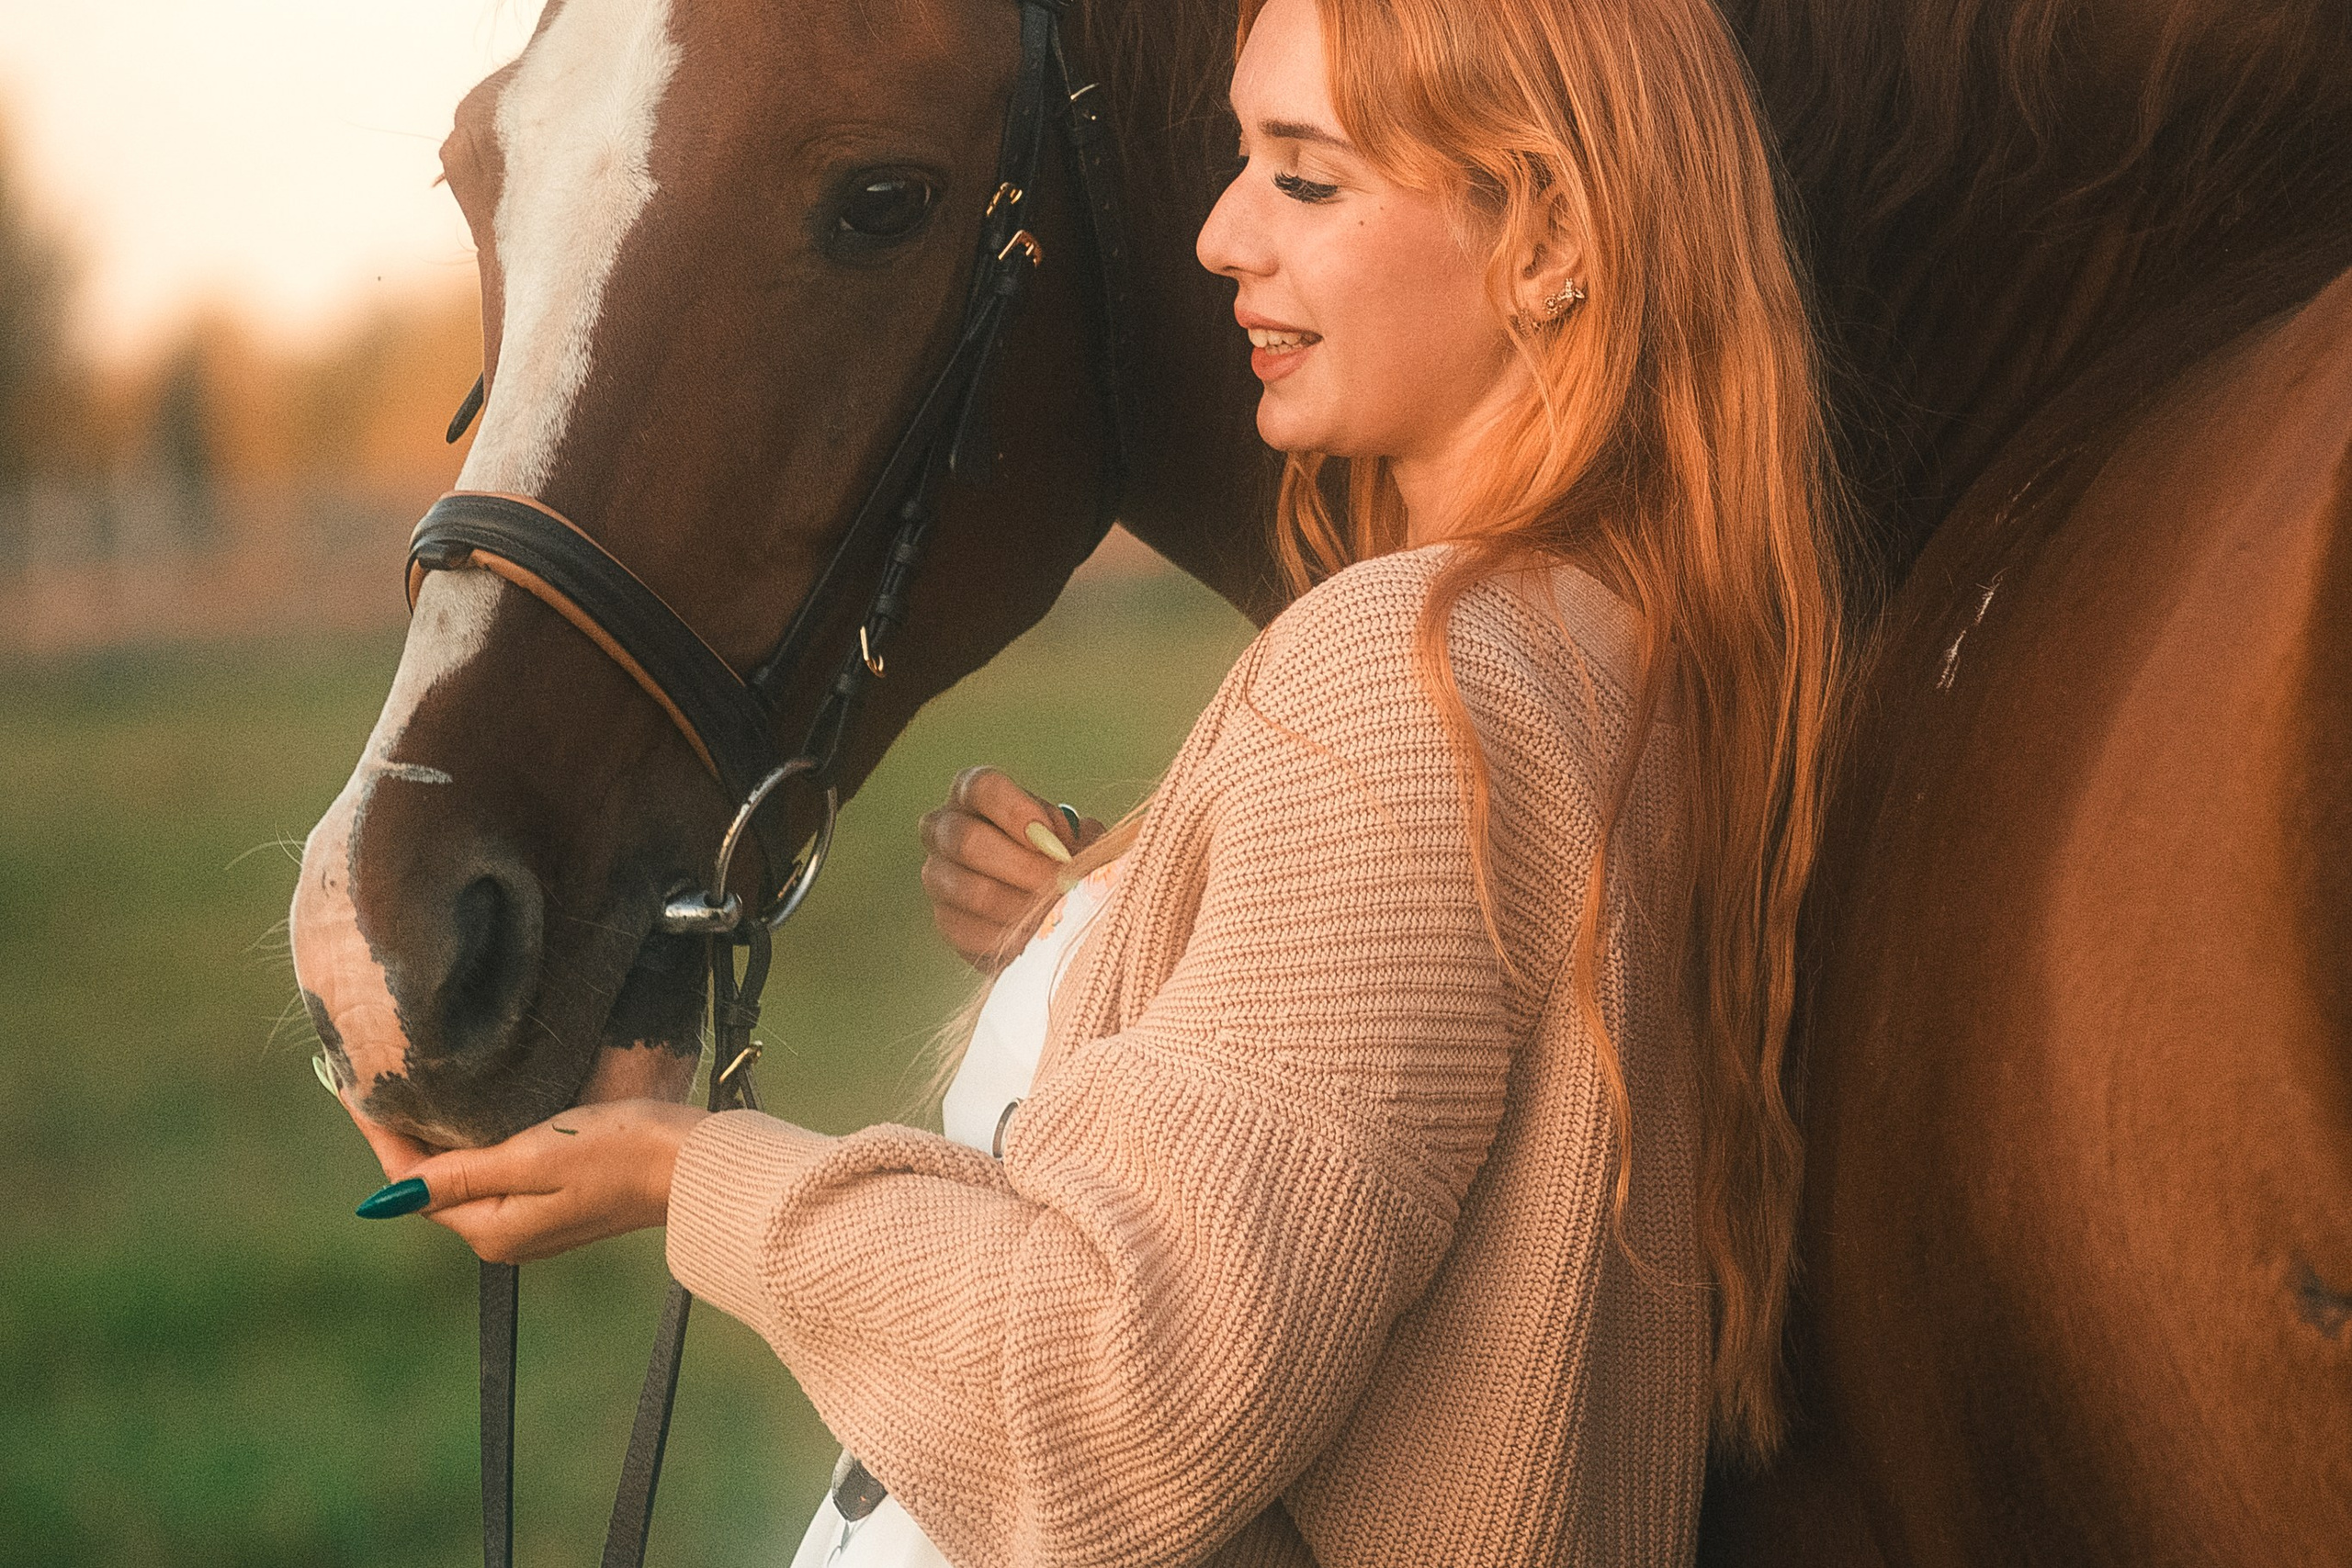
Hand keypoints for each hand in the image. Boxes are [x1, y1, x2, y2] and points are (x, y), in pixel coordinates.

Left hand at [357, 1099, 709, 1263]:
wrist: (693, 1164)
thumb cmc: (619, 1154)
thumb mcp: (533, 1157)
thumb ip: (461, 1175)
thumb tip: (387, 1198)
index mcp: (492, 1228)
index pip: (412, 1183)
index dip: (382, 1134)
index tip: (353, 1087)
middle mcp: (504, 1234)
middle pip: (433, 1182)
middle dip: (404, 1135)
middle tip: (376, 1079)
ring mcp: (531, 1222)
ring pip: (463, 1176)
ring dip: (438, 1137)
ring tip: (413, 1087)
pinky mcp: (557, 1202)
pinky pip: (495, 1173)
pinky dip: (474, 1143)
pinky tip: (471, 1112)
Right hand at [920, 766, 1101, 970]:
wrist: (1046, 904)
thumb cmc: (1059, 854)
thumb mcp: (1070, 835)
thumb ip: (1071, 835)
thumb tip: (1066, 851)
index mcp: (973, 793)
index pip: (981, 787)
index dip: (1015, 811)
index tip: (1052, 839)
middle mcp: (943, 827)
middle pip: (967, 840)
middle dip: (1024, 866)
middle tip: (1063, 884)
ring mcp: (937, 875)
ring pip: (971, 890)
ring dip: (1022, 905)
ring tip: (1057, 912)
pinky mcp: (946, 919)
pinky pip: (971, 930)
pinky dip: (1010, 936)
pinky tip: (1039, 934)